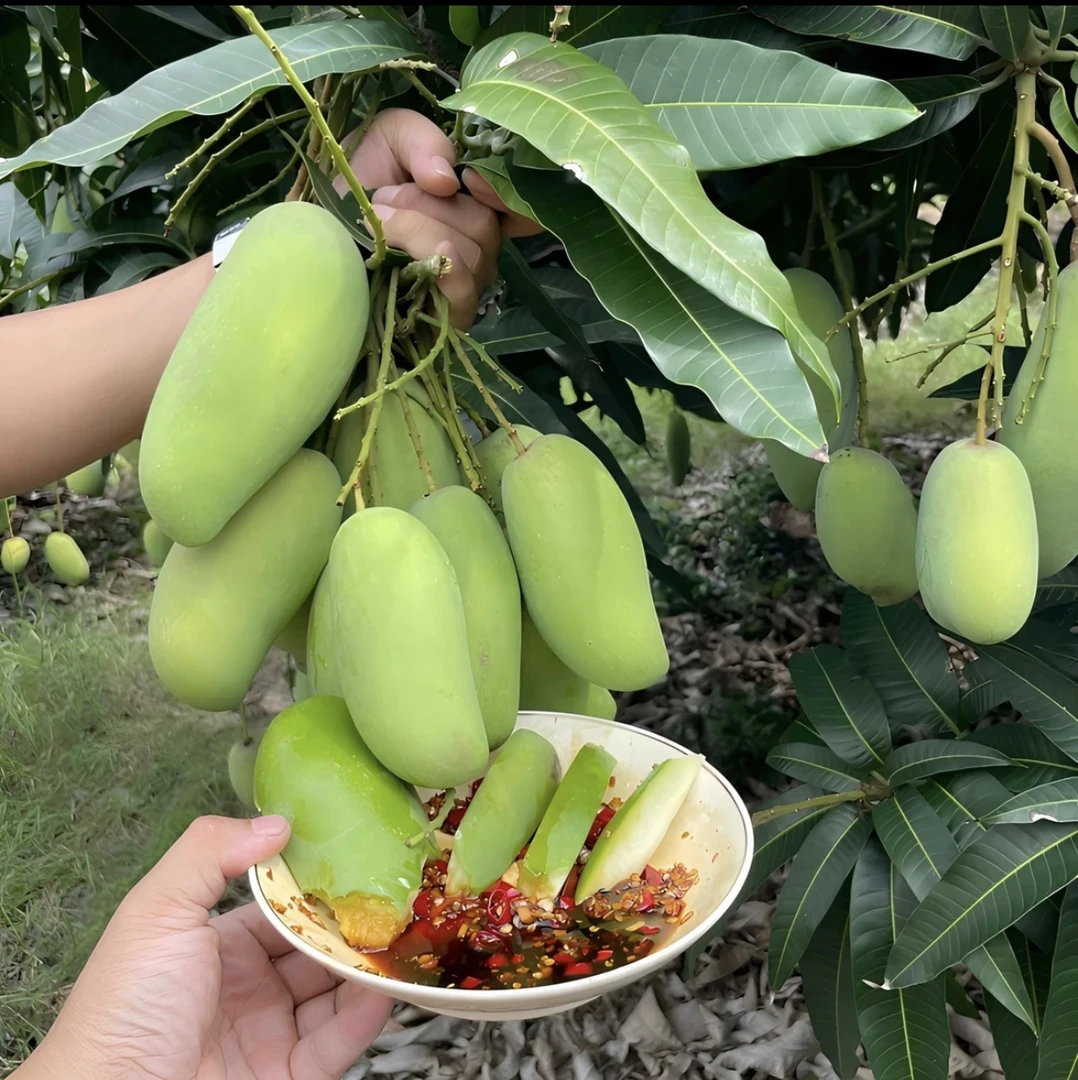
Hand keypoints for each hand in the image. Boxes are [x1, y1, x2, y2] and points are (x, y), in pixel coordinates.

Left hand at [21, 816, 391, 1079]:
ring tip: (403, 936)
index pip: (281, 905)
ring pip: (333, 992)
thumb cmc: (127, 1003)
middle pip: (314, 946)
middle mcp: (247, 987)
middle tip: (396, 895)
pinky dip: (364, 1015)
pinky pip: (335, 1042)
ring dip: (367, 965)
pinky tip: (386, 986)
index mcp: (216, 945)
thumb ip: (211, 853)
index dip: (317, 882)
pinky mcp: (286, 1077)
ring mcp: (269, 1034)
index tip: (361, 854)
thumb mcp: (157, 911)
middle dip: (352, 922)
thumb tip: (280, 821)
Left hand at [345, 109, 540, 327]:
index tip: (468, 179)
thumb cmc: (356, 190)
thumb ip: (422, 140)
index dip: (506, 195)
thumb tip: (446, 179)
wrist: (316, 242)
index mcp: (475, 208)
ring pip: (469, 253)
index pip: (522, 210)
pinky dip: (435, 266)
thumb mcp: (387, 140)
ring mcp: (465, 289)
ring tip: (377, 226)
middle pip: (484, 226)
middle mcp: (478, 251)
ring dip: (416, 229)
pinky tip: (402, 255)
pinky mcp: (445, 320)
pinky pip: (462, 294)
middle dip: (428, 205)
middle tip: (384, 201)